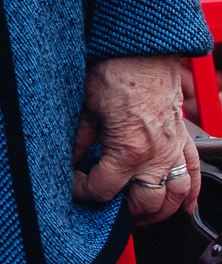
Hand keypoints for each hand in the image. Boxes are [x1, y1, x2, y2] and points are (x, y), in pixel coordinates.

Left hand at [74, 55, 198, 226]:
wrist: (143, 49)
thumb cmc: (115, 70)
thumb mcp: (85, 107)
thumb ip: (79, 139)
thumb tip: (69, 159)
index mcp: (128, 149)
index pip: (104, 190)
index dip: (85, 192)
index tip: (76, 186)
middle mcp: (157, 155)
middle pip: (146, 203)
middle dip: (125, 212)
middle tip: (107, 208)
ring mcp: (174, 148)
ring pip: (176, 196)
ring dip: (161, 211)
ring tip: (141, 215)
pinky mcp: (184, 138)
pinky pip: (195, 174)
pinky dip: (192, 194)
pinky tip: (185, 206)